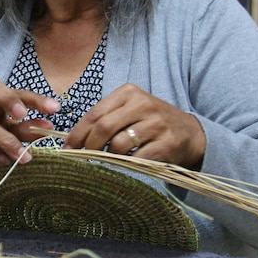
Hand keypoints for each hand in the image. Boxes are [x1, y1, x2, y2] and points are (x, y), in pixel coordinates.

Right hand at [0, 74, 60, 183]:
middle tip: (24, 115)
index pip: (12, 89)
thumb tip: (48, 128)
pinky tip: (3, 161)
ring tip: (24, 156)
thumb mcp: (8, 132)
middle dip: (8, 99)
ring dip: (8, 141)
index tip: (54, 109)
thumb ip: (25, 129)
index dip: (33, 97)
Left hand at [63, 83, 205, 168]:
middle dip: (89, 145)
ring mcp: (156, 124)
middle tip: (83, 157)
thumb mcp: (130, 110)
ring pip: (119, 144)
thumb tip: (74, 139)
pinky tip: (126, 164)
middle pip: (104, 127)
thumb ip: (106, 118)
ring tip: (108, 159)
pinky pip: (137, 158)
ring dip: (108, 156)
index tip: (68, 147)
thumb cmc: (151, 122)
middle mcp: (143, 104)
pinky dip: (126, 165)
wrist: (190, 133)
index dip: (78, 133)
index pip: (95, 113)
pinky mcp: (167, 143)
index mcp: (129, 93)